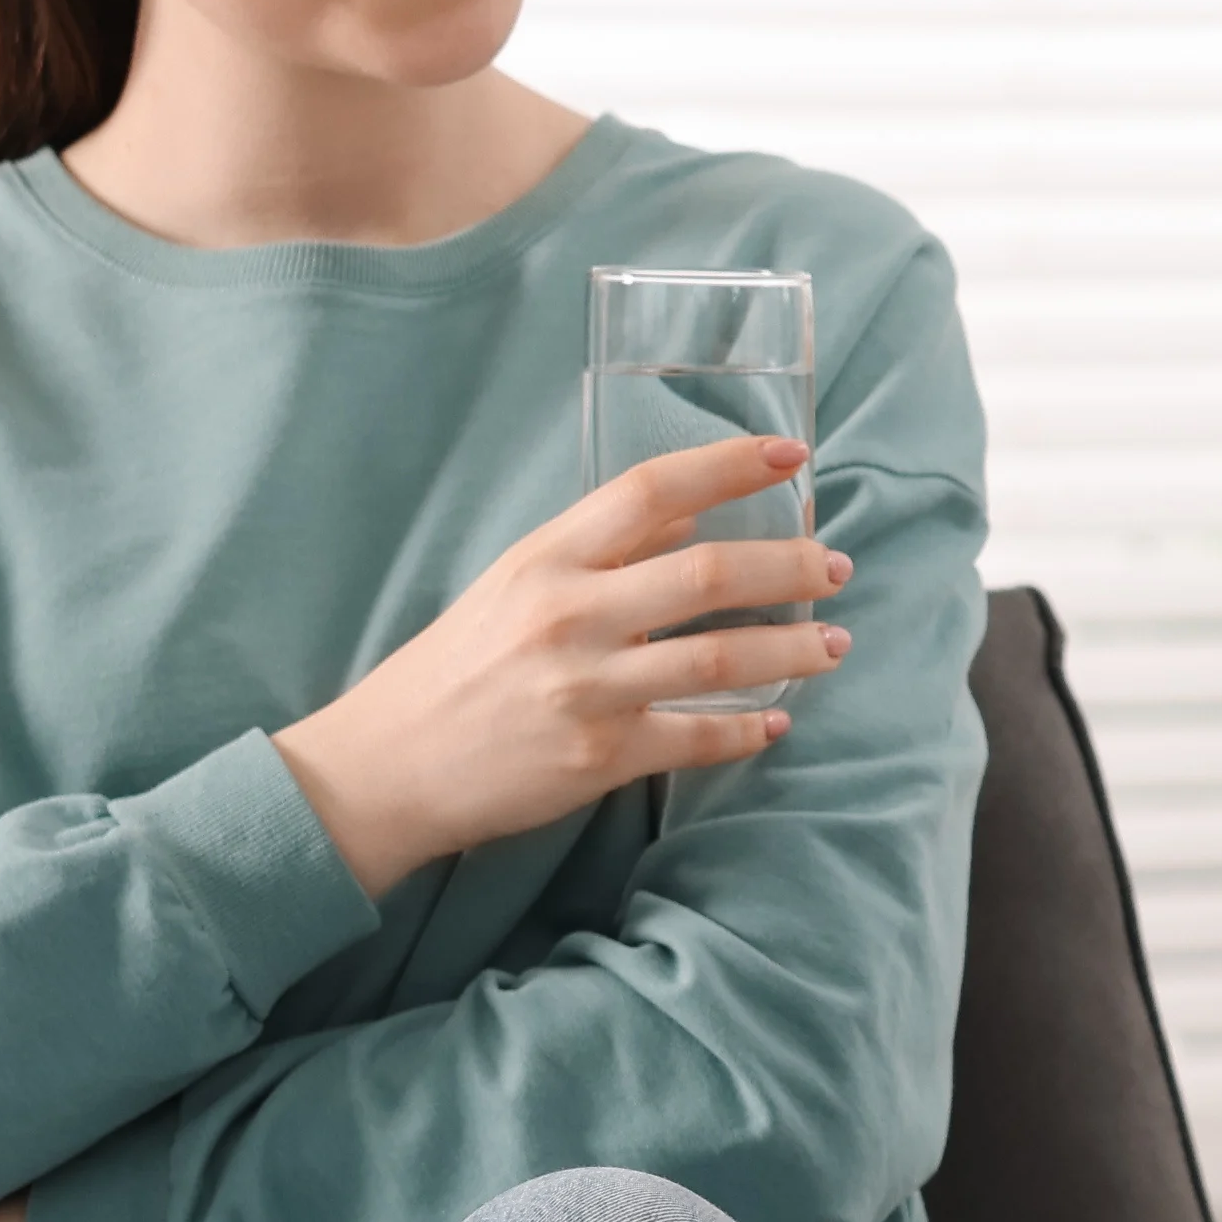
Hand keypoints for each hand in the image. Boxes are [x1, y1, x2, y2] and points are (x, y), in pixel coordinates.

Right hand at [279, 428, 850, 892]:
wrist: (386, 767)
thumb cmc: (454, 669)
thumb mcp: (514, 585)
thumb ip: (600, 553)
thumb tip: (690, 519)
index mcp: (547, 558)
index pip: (651, 489)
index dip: (728, 464)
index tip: (791, 454)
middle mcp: (569, 615)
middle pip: (708, 573)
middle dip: (788, 565)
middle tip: (832, 565)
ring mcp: (586, 689)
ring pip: (719, 659)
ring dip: (793, 649)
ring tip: (836, 643)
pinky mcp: (597, 757)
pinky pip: (696, 739)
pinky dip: (747, 731)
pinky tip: (778, 722)